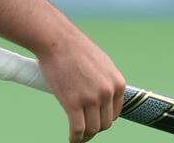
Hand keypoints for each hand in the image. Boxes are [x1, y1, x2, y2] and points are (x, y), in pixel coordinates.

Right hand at [34, 27, 125, 142]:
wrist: (56, 40)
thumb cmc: (75, 49)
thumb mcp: (102, 63)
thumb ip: (106, 81)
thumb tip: (104, 98)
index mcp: (117, 83)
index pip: (116, 112)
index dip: (104, 118)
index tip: (95, 120)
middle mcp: (107, 92)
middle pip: (105, 123)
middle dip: (95, 127)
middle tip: (85, 128)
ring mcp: (90, 98)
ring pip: (92, 129)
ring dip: (85, 136)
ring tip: (78, 136)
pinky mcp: (72, 103)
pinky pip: (78, 130)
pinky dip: (75, 139)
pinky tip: (72, 139)